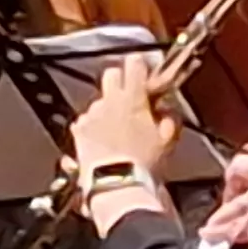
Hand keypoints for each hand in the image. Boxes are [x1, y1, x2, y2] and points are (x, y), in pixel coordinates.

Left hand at [70, 62, 177, 182]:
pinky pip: (87, 120)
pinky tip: (103, 141)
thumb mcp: (167, 139)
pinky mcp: (78, 130)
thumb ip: (169, 116)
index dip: (140, 65)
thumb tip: (166, 107)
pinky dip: (94, 126)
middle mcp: (108, 101)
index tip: (144, 70)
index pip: (134, 64)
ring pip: (99, 100)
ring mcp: (91, 114)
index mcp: (132, 98)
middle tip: (130, 97)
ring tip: (117, 130)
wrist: (116, 184)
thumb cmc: (143, 163)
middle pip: (111, 74)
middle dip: (120, 80)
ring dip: (107, 109)